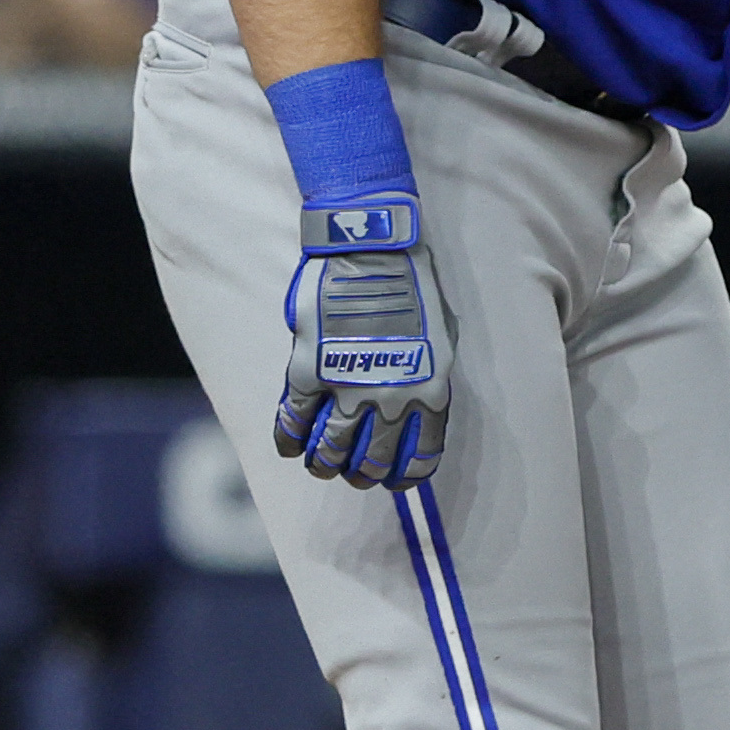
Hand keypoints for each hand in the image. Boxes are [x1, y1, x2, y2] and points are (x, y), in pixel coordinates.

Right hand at [276, 197, 452, 489]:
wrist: (373, 248)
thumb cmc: (414, 284)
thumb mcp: (441, 335)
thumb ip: (427, 375)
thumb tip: (417, 403)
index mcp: (430, 393)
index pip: (419, 456)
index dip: (403, 475)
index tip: (393, 480)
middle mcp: (391, 400)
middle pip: (371, 461)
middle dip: (361, 475)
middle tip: (353, 474)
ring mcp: (346, 387)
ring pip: (330, 449)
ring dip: (323, 464)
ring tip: (319, 466)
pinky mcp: (308, 371)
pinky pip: (294, 420)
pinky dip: (289, 438)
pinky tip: (288, 447)